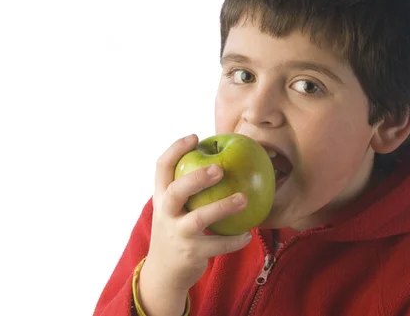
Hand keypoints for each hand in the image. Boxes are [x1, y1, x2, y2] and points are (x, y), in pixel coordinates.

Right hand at [137, 134, 251, 314]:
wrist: (163, 274)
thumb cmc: (176, 232)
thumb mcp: (173, 210)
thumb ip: (188, 191)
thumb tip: (221, 162)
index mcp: (161, 198)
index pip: (161, 168)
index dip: (176, 149)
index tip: (195, 137)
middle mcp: (165, 214)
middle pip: (176, 190)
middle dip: (197, 177)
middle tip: (220, 169)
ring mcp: (177, 234)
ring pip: (199, 218)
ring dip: (223, 207)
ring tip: (244, 199)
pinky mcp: (191, 253)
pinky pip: (217, 245)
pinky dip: (234, 240)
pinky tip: (248, 235)